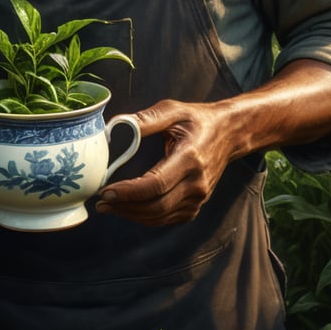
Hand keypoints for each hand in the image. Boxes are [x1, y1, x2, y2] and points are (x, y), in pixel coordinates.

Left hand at [95, 99, 233, 226]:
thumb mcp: (173, 110)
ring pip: (161, 216)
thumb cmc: (198, 119)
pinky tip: (130, 210)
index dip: (129, 192)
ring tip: (110, 207)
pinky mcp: (197, 204)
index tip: (107, 191)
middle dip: (125, 207)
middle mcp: (196, 182)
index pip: (156, 184)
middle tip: (101, 203)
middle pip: (156, 206)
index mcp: (189, 158)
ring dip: (133, 215)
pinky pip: (169, 218)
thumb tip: (118, 124)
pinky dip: (147, 218)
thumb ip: (147, 118)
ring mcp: (199, 196)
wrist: (229, 133)